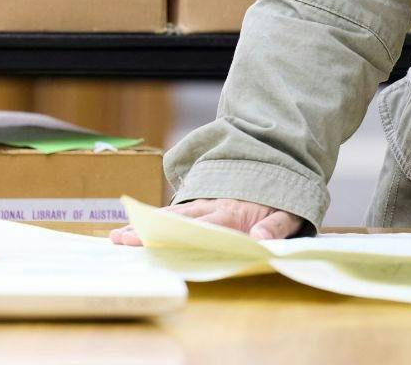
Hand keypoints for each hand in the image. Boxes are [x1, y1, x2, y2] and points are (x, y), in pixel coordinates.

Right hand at [107, 198, 302, 246]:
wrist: (285, 166)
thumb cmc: (287, 199)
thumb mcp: (291, 213)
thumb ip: (277, 226)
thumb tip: (258, 239)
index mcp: (234, 213)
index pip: (204, 229)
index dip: (181, 238)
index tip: (158, 244)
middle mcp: (215, 207)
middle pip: (178, 221)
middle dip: (150, 231)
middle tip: (120, 238)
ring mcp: (208, 204)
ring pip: (173, 215)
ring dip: (147, 225)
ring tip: (118, 234)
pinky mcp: (206, 203)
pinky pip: (179, 211)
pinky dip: (158, 219)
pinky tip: (137, 228)